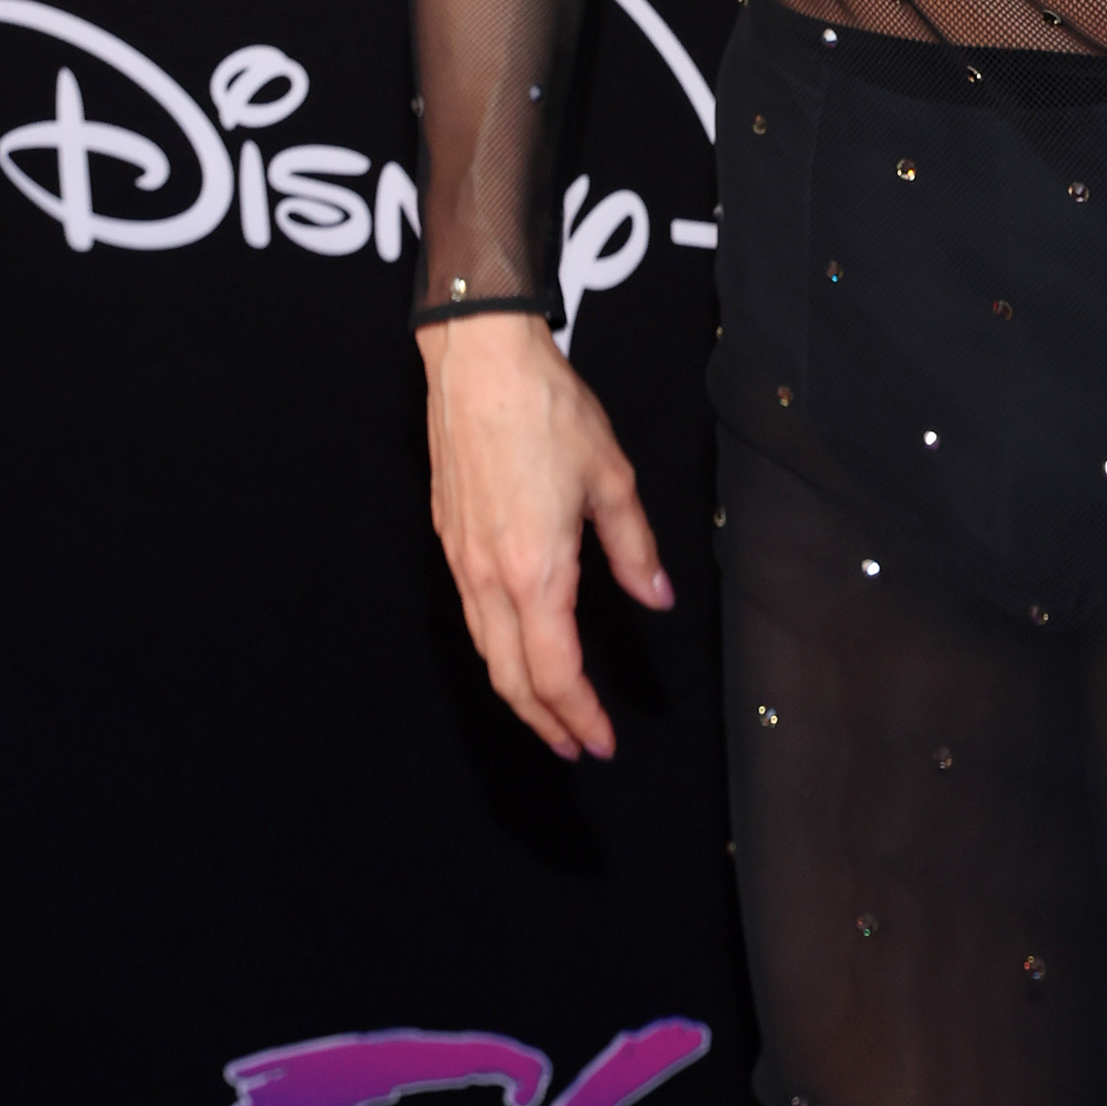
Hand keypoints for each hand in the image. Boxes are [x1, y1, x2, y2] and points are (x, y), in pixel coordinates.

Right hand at [419, 313, 671, 759]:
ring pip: (485, 651)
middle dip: (545, 721)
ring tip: (551, 709)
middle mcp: (489, 577)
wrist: (479, 362)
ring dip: (518, 691)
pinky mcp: (449, 538)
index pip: (554, 672)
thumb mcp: (610, 476)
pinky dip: (497, 650)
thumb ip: (635, 548)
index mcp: (535, 570)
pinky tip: (519, 645)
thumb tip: (657, 597)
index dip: (579, 715)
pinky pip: (472, 617)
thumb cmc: (545, 409)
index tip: (601, 740)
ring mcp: (461, 560)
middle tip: (578, 743)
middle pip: (510, 678)